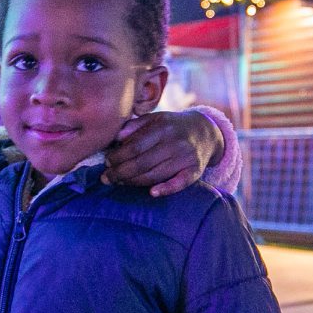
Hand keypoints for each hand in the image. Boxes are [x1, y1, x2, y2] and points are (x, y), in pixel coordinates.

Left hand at [103, 111, 223, 196]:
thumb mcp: (156, 119)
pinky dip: (167, 189)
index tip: (106, 162)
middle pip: (142, 162)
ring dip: (133, 182)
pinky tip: (152, 193)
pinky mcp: (195, 170)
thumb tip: (116, 137)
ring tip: (118, 183)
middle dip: (120, 172)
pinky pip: (180, 183)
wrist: (206, 132)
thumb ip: (135, 126)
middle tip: (106, 178)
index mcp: (163, 127)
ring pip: (155, 175)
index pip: (135, 146)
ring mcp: (186, 157)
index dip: (118, 156)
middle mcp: (175, 142)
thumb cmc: (173, 126)